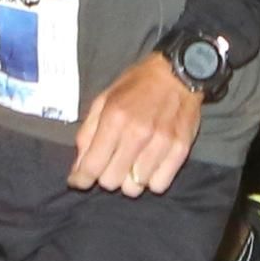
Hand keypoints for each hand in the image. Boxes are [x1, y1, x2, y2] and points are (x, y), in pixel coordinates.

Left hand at [69, 52, 203, 196]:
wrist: (180, 73)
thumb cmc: (138, 85)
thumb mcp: (104, 99)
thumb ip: (88, 133)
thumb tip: (79, 166)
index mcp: (114, 119)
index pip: (91, 166)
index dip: (80, 179)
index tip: (79, 180)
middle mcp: (137, 134)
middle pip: (110, 181)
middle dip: (105, 175)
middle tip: (111, 162)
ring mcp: (161, 144)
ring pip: (134, 187)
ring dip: (129, 179)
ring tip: (133, 162)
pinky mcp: (180, 150)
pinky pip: (158, 185)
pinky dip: (152, 180)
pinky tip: (150, 166)